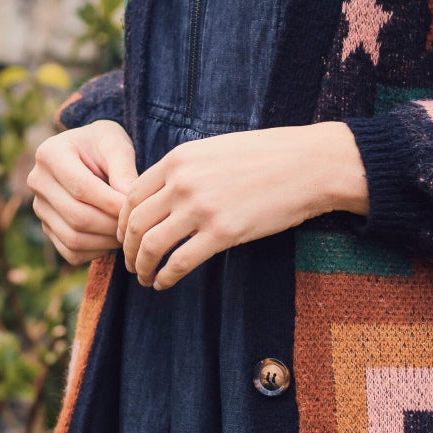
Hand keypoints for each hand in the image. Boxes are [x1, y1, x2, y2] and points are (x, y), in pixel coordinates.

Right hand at [28, 119, 137, 265]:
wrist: (89, 153)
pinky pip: (71, 252)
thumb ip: (123, 169)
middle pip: (76, 216)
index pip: (81, 187)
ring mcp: (40, 208)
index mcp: (50, 154)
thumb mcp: (116, 145)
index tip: (137, 207)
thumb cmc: (105, 145)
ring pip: (73, 238)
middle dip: (111, 224)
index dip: (111, 202)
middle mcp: (37, 181)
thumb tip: (129, 201)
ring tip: (128, 230)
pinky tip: (113, 238)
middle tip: (136, 223)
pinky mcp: (47, 228)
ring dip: (106, 240)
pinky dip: (96, 251)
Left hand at [117, 121, 368, 288]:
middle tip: (131, 264)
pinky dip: (165, 277)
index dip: (123, 222)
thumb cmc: (269, 156)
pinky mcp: (223, 233)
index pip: (132, 195)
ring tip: (145, 278)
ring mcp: (201, 208)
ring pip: (151, 246)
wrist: (309, 165)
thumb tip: (166, 195)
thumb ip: (187, 169)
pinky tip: (165, 283)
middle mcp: (183, 182)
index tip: (126, 238)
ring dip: (143, 267)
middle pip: (135, 223)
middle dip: (127, 249)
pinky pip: (179, 263)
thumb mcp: (217, 150)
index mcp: (179, 159)